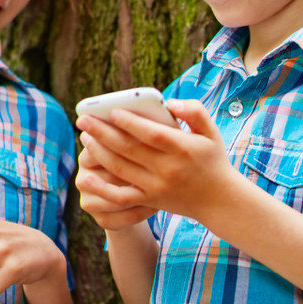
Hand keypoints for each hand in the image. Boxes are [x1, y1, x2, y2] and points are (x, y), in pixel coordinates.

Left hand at [76, 99, 238, 222]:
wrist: (219, 200)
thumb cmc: (212, 160)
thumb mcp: (211, 132)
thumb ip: (194, 111)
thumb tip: (170, 103)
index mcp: (183, 149)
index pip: (152, 134)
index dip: (130, 123)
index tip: (111, 111)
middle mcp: (168, 169)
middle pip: (129, 149)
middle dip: (102, 133)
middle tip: (83, 119)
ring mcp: (157, 187)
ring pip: (120, 169)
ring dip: (99, 152)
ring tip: (85, 136)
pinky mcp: (149, 201)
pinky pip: (121, 197)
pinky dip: (101, 188)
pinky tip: (86, 176)